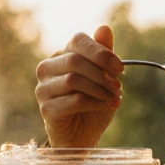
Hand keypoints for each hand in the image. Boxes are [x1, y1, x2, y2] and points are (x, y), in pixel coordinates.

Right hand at [35, 26, 121, 148]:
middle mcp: (47, 69)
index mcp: (62, 56)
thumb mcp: (104, 78)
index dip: (101, 52)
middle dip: (102, 74)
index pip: (78, 41)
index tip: (120, 68)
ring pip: (74, 80)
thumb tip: (104, 28)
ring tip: (113, 98)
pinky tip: (104, 106)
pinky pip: (74, 100)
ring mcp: (44, 89)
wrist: (82, 136)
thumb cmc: (92, 104)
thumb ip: (103, 55)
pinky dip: (94, 102)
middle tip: (118, 87)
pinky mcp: (47, 109)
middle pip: (76, 60)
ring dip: (100, 89)